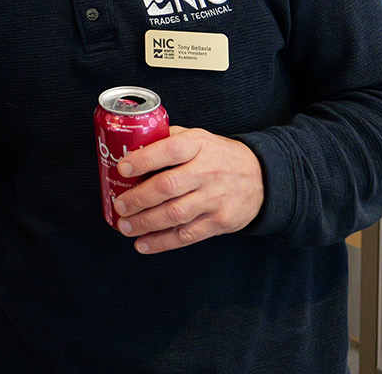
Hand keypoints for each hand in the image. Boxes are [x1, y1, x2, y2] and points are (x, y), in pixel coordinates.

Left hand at [111, 126, 264, 252]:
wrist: (261, 178)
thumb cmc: (218, 156)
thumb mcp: (198, 138)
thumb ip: (168, 139)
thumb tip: (130, 146)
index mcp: (198, 145)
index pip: (170, 150)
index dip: (144, 159)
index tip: (122, 168)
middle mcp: (208, 172)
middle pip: (168, 186)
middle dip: (139, 198)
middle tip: (119, 205)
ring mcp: (215, 199)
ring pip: (175, 214)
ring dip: (146, 223)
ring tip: (125, 226)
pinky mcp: (221, 222)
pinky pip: (187, 235)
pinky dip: (162, 242)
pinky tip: (143, 244)